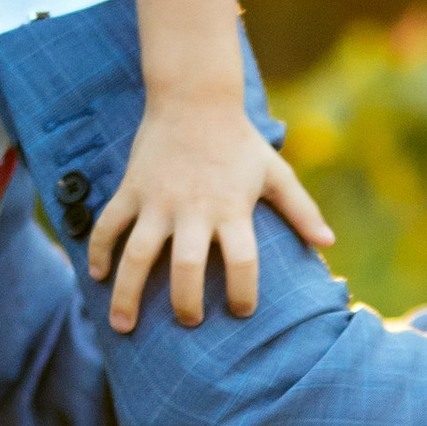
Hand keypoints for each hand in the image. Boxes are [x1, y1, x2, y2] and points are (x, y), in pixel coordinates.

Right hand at [88, 90, 336, 329]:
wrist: (195, 98)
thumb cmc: (239, 140)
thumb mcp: (274, 172)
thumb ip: (301, 209)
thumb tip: (329, 244)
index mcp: (232, 209)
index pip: (243, 262)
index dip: (244, 294)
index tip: (241, 312)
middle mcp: (193, 209)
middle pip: (185, 268)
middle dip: (184, 304)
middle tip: (188, 322)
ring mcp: (157, 200)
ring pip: (136, 255)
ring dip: (127, 295)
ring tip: (122, 327)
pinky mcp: (131, 189)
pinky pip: (109, 226)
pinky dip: (99, 252)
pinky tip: (97, 276)